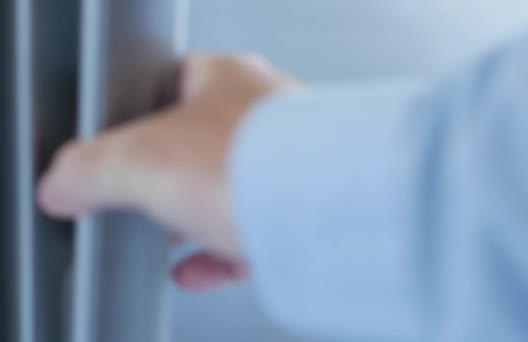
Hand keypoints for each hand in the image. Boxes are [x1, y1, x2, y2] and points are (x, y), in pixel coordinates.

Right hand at [38, 54, 297, 289]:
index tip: (113, 146)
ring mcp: (290, 164)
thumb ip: (90, 169)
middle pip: (199, 143)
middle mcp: (266, 116)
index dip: (134, 116)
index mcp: (228, 79)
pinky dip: (218, 254)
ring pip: (228, 190)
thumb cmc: (257, 165)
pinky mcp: (303, 212)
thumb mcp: (141, 162)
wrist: (325, 216)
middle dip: (164, 175)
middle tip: (137, 197)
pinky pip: (251, 233)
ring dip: (191, 215)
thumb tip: (62, 184)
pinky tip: (195, 269)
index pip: (170, 84)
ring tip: (163, 234)